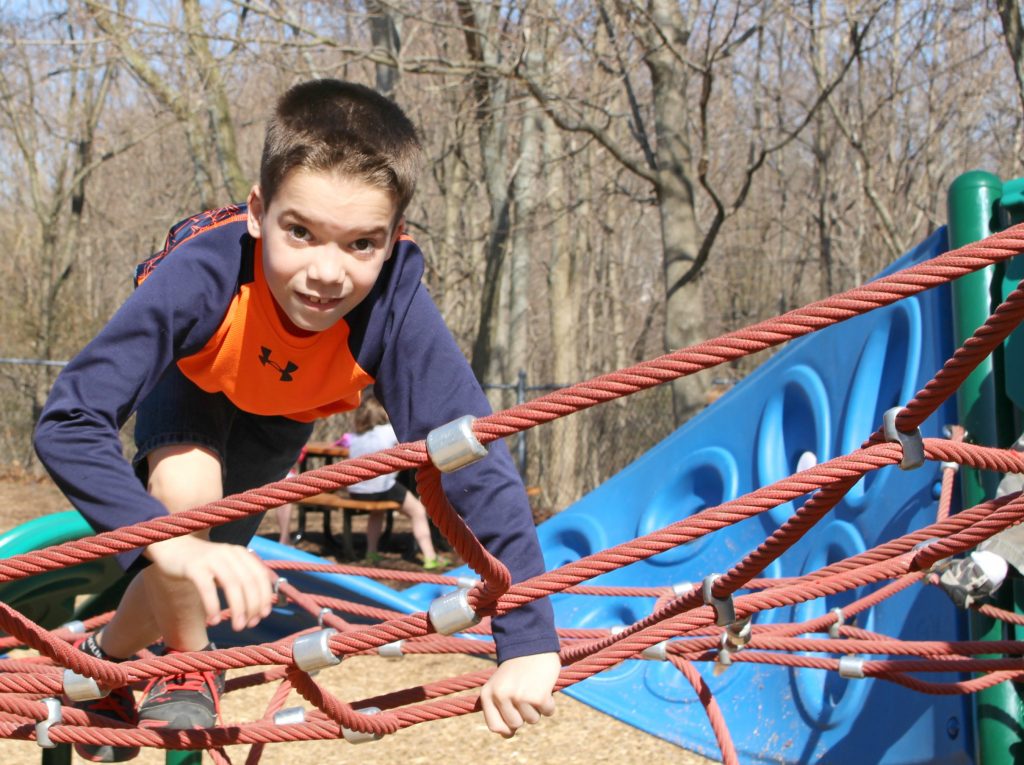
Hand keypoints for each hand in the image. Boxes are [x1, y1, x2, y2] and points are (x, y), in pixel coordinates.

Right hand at [144, 534, 273, 631]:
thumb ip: (242, 580)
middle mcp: (229, 553)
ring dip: (238, 608)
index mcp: (240, 553)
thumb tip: (259, 608)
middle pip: (249, 581)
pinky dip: (213, 606)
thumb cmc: (203, 563)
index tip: (263, 615)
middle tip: (249, 625)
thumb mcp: (227, 566)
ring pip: (232, 585)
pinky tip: (214, 621)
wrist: (172, 546)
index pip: (260, 575)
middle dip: (253, 606)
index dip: (265, 596)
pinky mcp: (193, 566)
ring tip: (237, 626)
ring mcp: (211, 558)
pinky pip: (207, 588)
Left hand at [479, 652, 558, 737]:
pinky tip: (545, 687)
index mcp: (488, 694)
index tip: (515, 716)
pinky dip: (550, 703)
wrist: (531, 643)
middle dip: (524, 714)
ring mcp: (519, 697)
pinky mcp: (538, 696)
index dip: (507, 727)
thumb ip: (499, 709)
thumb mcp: (500, 685)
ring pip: (532, 720)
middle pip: (516, 725)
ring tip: (534, 687)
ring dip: (537, 708)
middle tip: (526, 694)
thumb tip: (507, 735)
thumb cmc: (516, 668)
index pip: (495, 726)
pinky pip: (548, 712)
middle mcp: (501, 696)